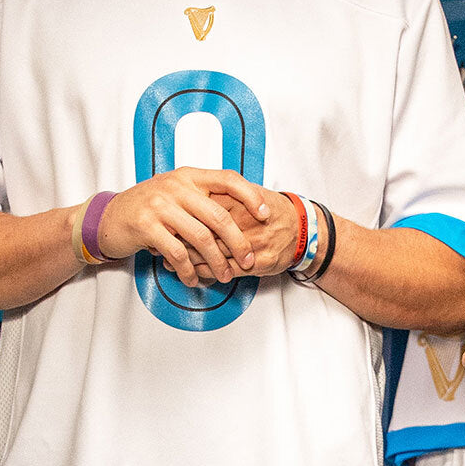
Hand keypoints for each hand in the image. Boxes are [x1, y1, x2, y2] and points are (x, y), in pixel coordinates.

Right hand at [96, 168, 270, 286]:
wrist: (107, 218)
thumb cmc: (150, 208)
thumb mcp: (177, 193)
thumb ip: (203, 199)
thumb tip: (244, 214)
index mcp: (189, 175)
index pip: (228, 179)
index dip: (250, 196)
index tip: (265, 215)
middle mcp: (176, 186)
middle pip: (219, 216)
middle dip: (238, 242)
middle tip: (248, 260)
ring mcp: (160, 205)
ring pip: (201, 237)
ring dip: (216, 262)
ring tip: (224, 276)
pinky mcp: (146, 226)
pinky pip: (177, 253)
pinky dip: (189, 270)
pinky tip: (194, 279)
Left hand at [157, 189, 309, 283]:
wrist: (303, 230)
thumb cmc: (274, 211)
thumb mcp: (251, 193)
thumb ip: (225, 192)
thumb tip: (192, 192)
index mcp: (241, 202)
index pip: (204, 210)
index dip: (181, 218)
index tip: (166, 222)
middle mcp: (247, 223)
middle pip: (204, 234)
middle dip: (180, 241)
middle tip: (161, 243)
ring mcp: (253, 245)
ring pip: (212, 255)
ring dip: (188, 260)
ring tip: (168, 260)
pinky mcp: (258, 264)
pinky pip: (225, 271)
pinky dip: (205, 273)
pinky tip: (192, 272)